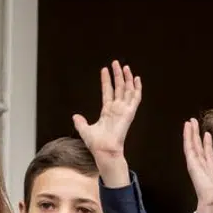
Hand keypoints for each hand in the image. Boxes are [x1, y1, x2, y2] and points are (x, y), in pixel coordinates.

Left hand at [73, 60, 141, 185]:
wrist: (104, 150)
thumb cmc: (96, 143)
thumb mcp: (85, 130)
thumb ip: (81, 122)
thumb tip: (75, 116)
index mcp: (107, 111)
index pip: (108, 92)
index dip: (106, 80)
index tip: (104, 70)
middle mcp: (117, 109)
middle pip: (119, 88)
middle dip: (118, 75)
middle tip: (116, 63)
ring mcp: (124, 110)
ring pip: (127, 90)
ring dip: (127, 78)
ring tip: (125, 67)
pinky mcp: (129, 113)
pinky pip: (135, 98)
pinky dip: (137, 88)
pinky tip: (136, 79)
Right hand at [182, 118, 212, 212]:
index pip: (209, 157)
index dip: (207, 145)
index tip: (207, 134)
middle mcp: (204, 171)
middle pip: (199, 150)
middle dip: (197, 136)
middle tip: (194, 124)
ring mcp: (197, 169)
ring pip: (193, 148)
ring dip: (191, 134)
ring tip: (189, 122)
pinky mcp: (193, 167)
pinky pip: (190, 150)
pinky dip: (188, 138)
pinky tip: (187, 128)